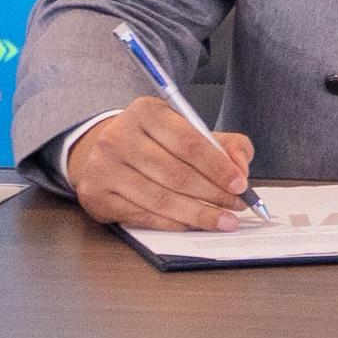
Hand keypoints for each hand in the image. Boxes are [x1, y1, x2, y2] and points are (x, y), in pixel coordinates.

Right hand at [69, 95, 257, 231]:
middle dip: (212, 194)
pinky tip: (192, 225)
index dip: (217, 167)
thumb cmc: (158, 143)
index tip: (240, 185)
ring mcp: (104, 167)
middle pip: (175, 174)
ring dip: (197, 214)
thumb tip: (241, 168)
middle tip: (237, 207)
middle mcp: (118, 136)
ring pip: (160, 199)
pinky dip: (173, 224)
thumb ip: (226, 144)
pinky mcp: (96, 195)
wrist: (106, 153)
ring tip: (224, 221)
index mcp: (145, 112)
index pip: (188, 142)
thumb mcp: (191, 131)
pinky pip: (143, 216)